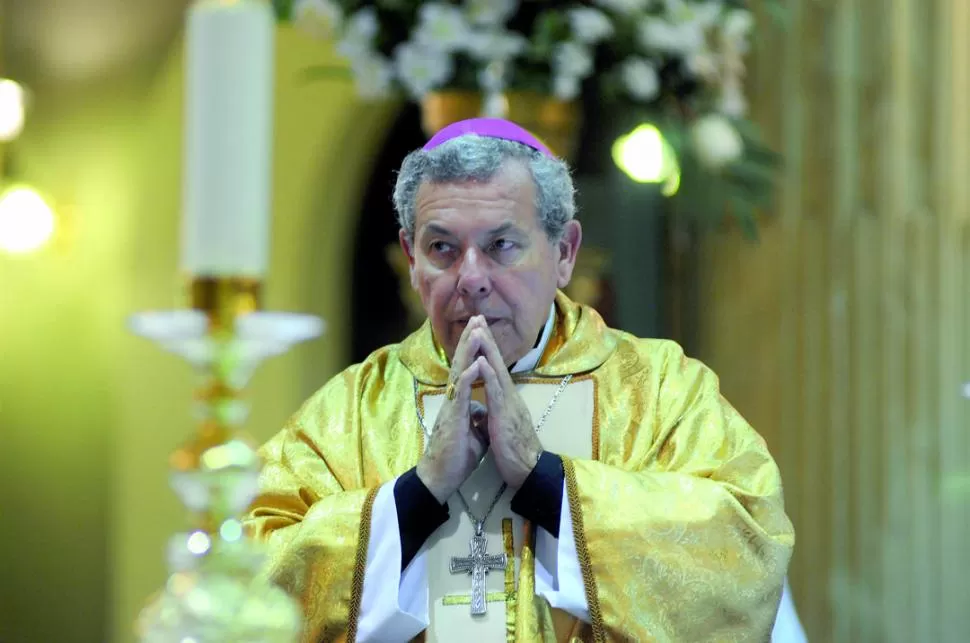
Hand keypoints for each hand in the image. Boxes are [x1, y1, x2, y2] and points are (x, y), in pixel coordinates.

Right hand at [416, 317, 489, 502]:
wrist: (440, 478)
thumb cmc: (456, 457)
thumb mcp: (474, 433)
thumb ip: (477, 417)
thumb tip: (482, 408)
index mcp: (460, 401)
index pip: (467, 369)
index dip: (474, 350)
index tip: (481, 329)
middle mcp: (453, 399)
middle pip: (461, 363)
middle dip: (470, 340)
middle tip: (477, 317)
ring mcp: (451, 407)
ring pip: (459, 372)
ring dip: (468, 351)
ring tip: (475, 331)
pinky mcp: (452, 419)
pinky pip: (459, 395)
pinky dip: (467, 379)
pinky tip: (473, 365)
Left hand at [476, 324, 542, 488]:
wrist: (529, 470)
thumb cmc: (515, 452)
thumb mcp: (500, 429)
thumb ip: (492, 415)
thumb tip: (482, 410)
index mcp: (506, 399)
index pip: (495, 368)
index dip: (487, 349)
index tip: (478, 330)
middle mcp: (509, 396)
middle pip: (497, 362)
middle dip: (487, 339)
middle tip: (478, 317)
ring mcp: (508, 404)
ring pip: (496, 371)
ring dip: (487, 350)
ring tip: (478, 330)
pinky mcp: (505, 415)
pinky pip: (496, 392)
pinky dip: (489, 375)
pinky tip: (483, 361)